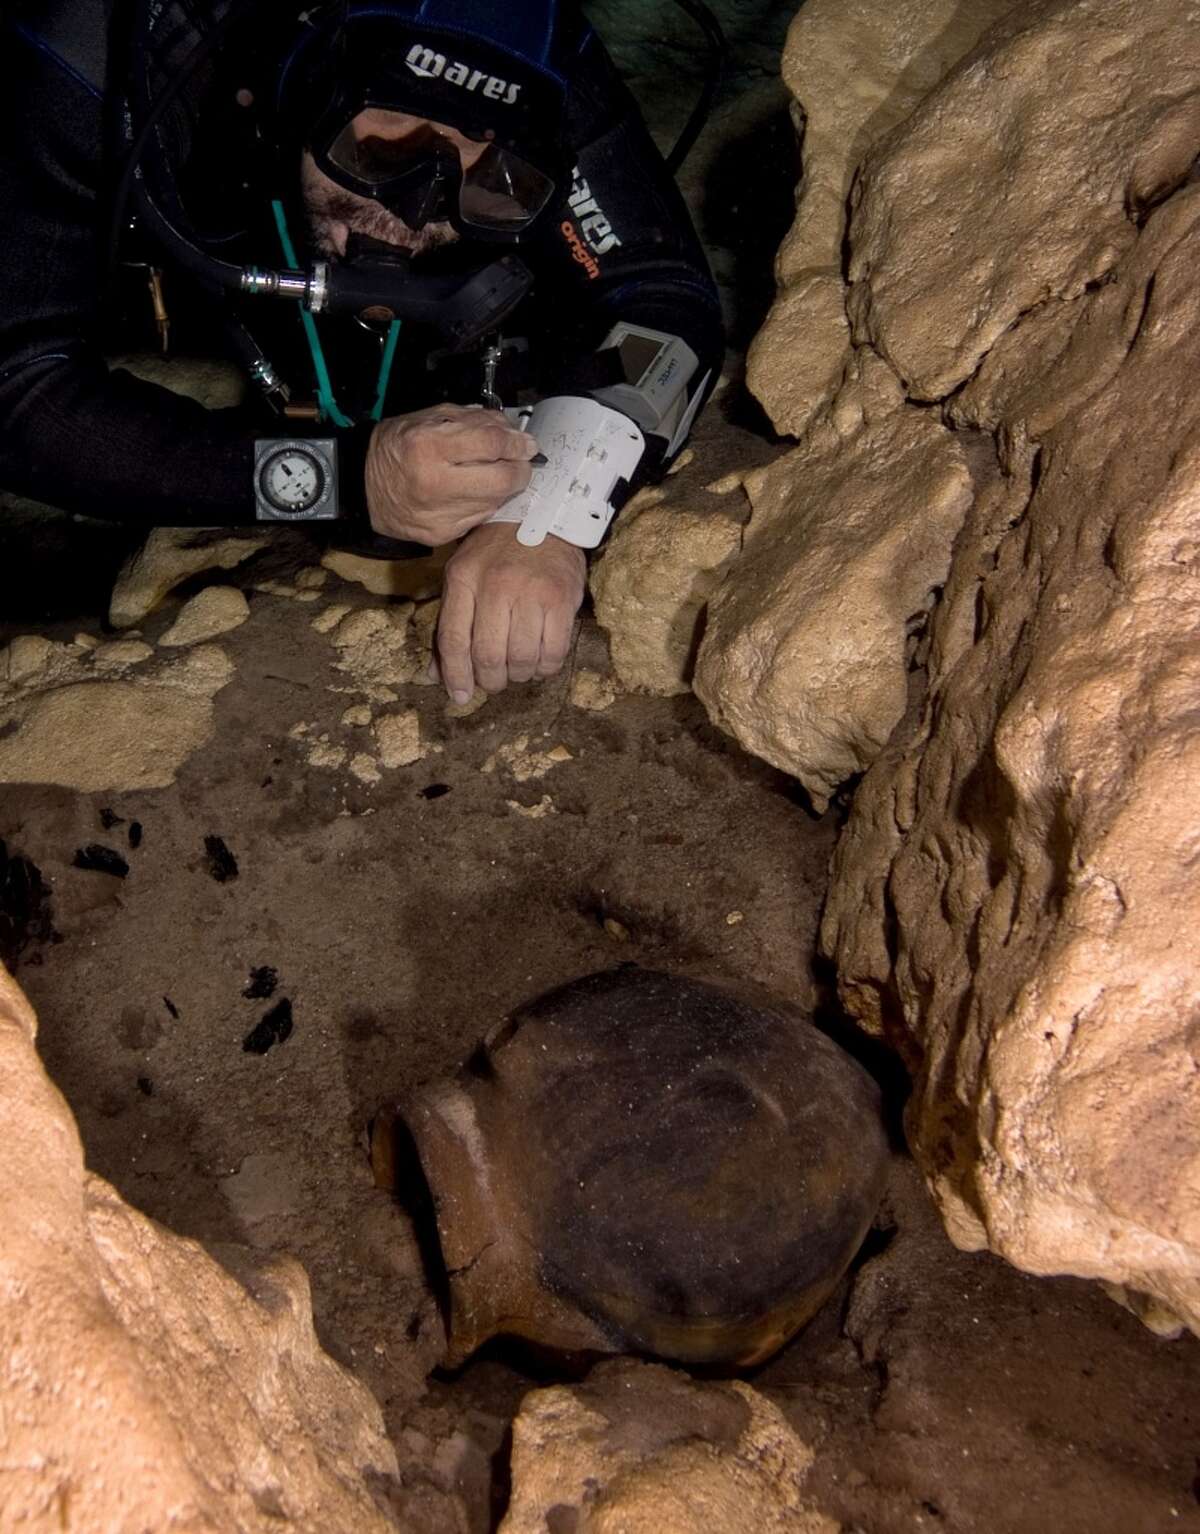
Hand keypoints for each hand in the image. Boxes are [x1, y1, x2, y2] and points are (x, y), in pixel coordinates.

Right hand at [365, 404, 536, 544]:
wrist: (362, 488)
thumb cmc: (396, 447)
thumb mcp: (427, 419)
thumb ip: (471, 420)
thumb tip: (511, 430)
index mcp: (428, 446)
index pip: (491, 443)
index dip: (516, 441)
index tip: (526, 442)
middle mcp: (435, 483)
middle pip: (502, 479)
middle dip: (520, 469)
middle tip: (520, 460)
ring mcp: (439, 514)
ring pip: (496, 501)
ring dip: (504, 486)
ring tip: (495, 472)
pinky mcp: (442, 534)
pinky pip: (480, 517)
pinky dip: (485, 502)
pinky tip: (475, 492)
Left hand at [434, 522, 586, 701]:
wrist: (543, 517)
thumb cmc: (496, 553)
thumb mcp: (463, 577)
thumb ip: (449, 625)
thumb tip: (433, 675)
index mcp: (463, 579)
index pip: (454, 640)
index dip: (456, 676)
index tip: (460, 696)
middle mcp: (495, 586)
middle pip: (489, 655)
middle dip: (491, 680)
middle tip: (496, 681)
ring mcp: (531, 592)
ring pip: (522, 659)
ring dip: (520, 675)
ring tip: (519, 669)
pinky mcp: (561, 600)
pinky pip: (553, 653)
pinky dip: (545, 668)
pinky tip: (541, 662)